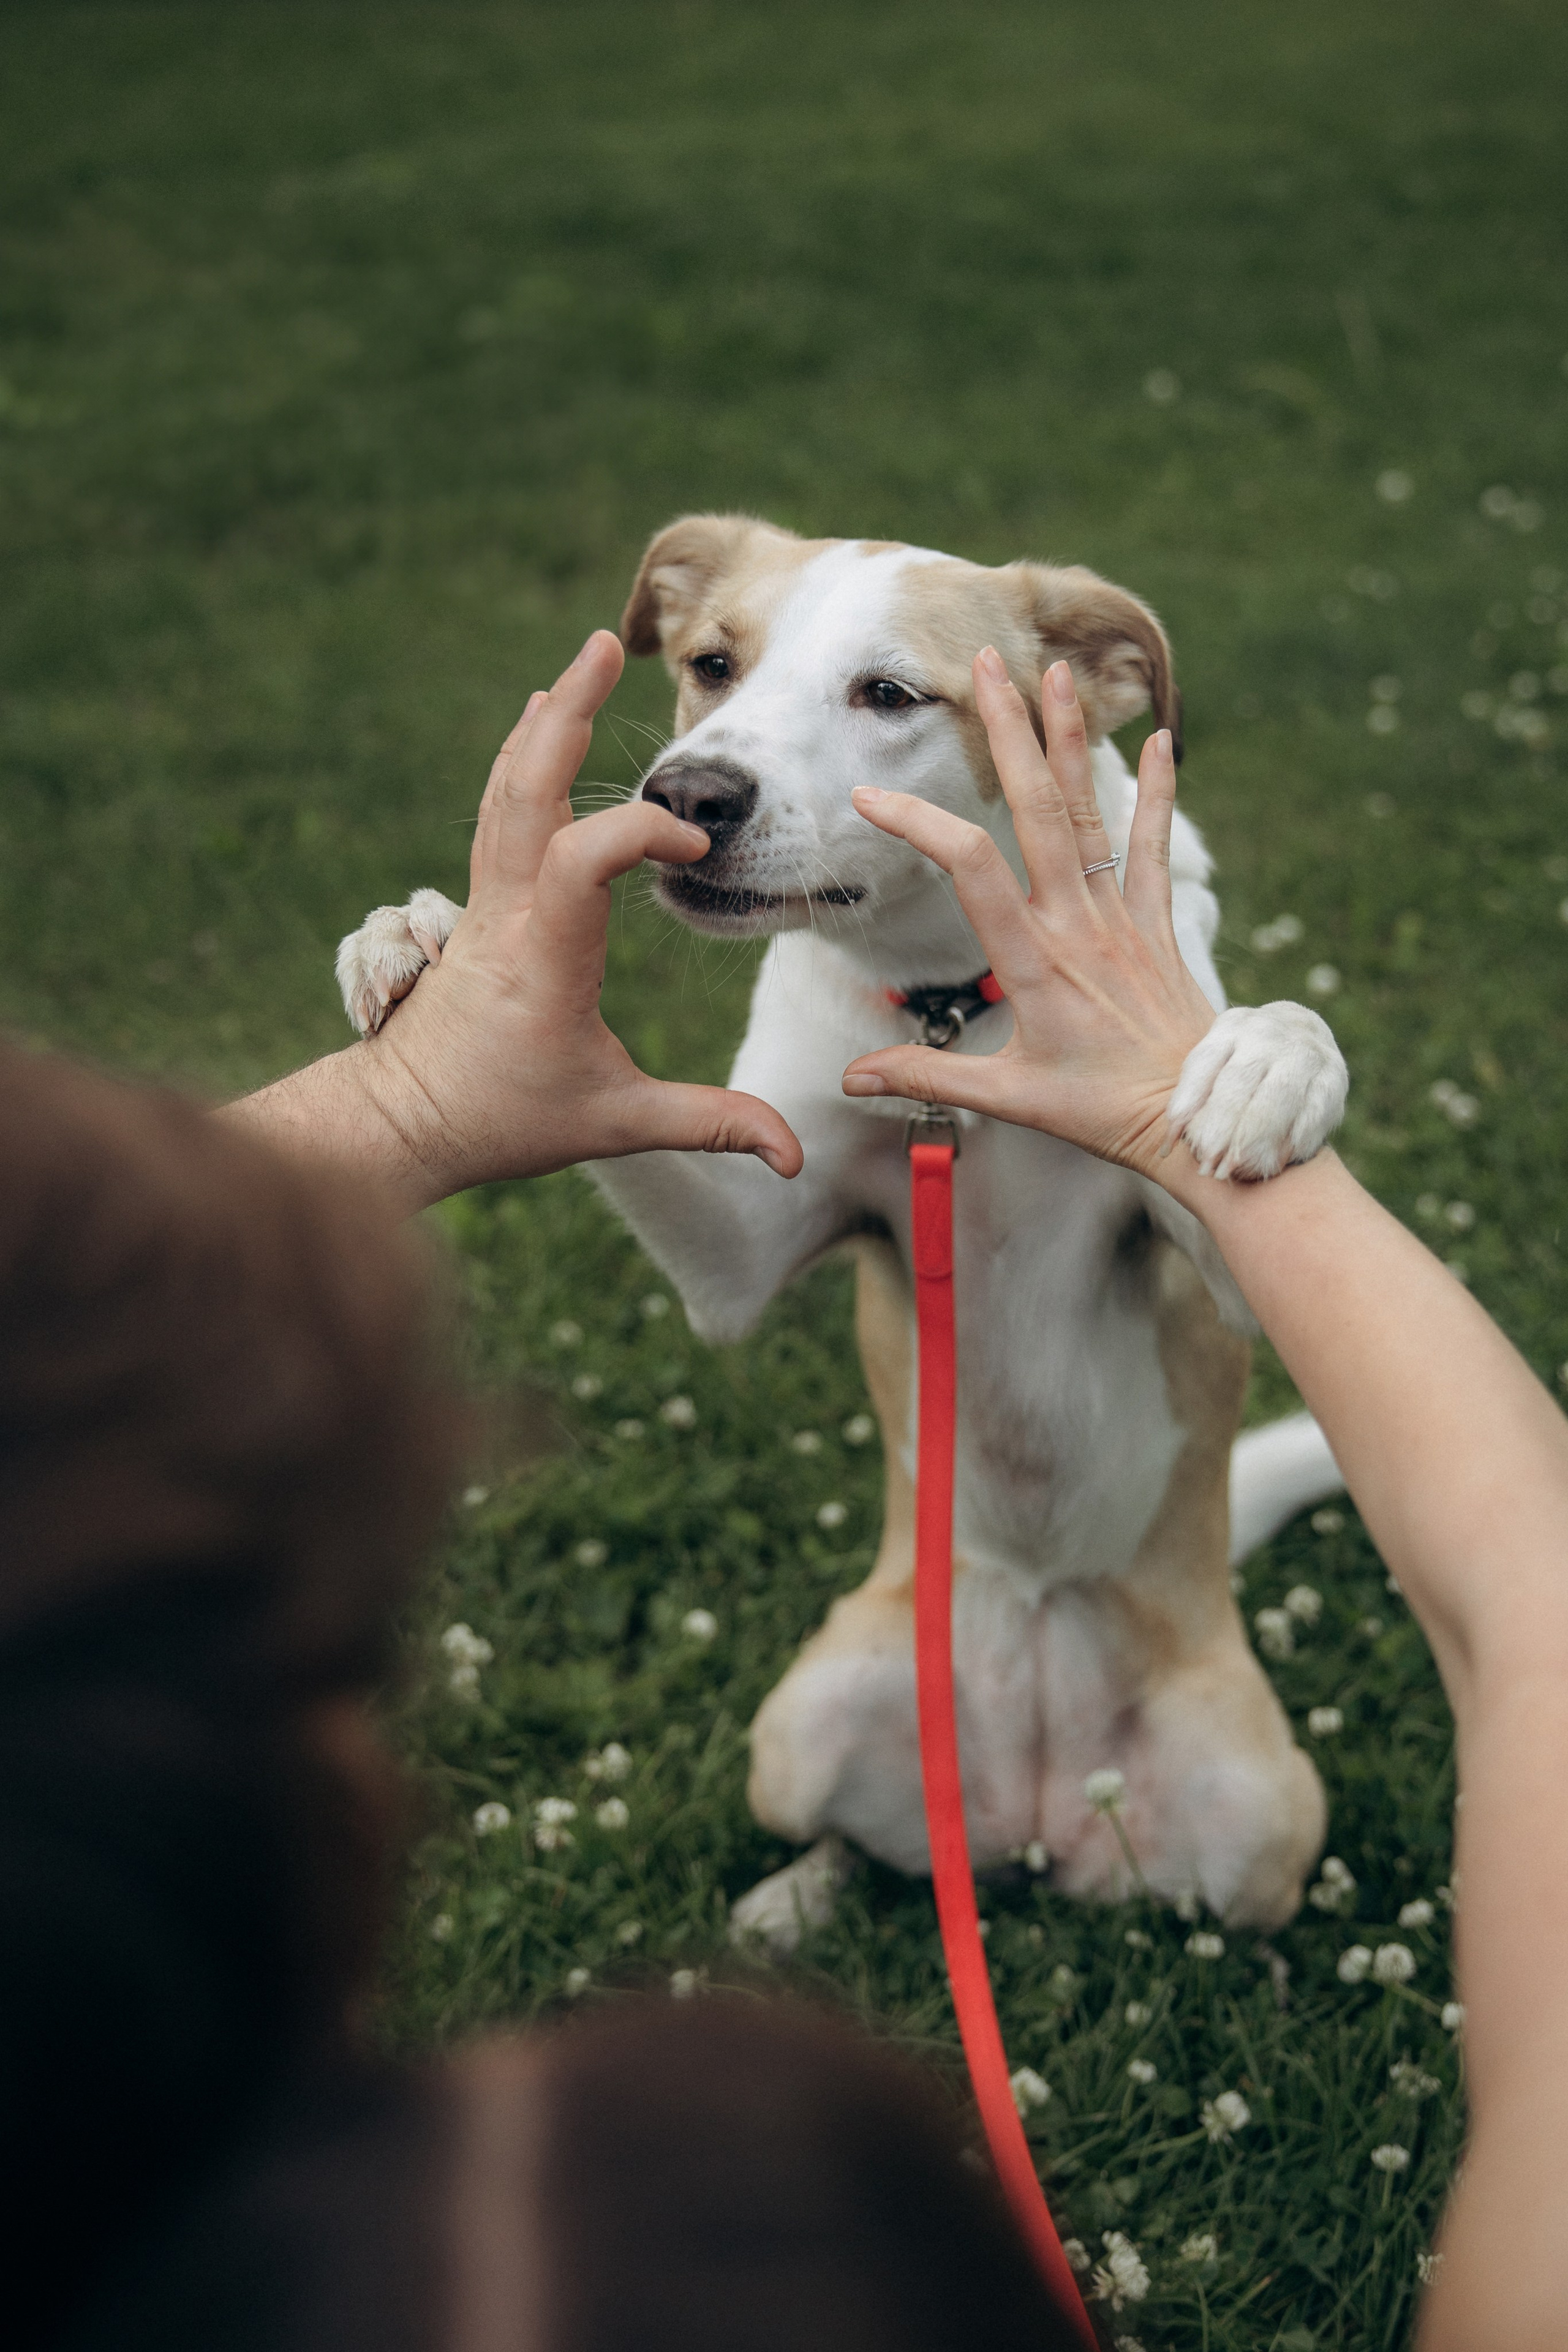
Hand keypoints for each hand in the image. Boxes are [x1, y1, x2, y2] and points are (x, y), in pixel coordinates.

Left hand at [232, 632, 802, 1210]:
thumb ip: (706, 1124)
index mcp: (543, 957)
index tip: (693, 849)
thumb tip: (790, 1157)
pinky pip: (495, 812)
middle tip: (602, 646)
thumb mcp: (612, 1126)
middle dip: (566, 714)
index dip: (639, 832)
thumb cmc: (502, 1118)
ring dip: (543, 724)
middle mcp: (506, 913)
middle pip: (525, 789)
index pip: (583, 859)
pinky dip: (521, 761)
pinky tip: (537, 728)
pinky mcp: (475, 904)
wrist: (400, 1120)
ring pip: (503, 789)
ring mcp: (482, 901)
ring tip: (579, 665)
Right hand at [840, 651, 1215, 1182]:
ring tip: (1057, 671)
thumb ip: (928, 1077)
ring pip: (1091, 812)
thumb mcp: (1008, 1101)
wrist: (1197, 1119)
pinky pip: (1152, 846)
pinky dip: (1159, 792)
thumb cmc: (1101, 1114)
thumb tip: (853, 1078)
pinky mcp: (1155, 924)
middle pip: (1038, 809)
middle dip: (1008, 732)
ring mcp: (1119, 917)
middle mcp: (1077, 924)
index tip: (868, 798)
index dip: (918, 825)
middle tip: (986, 664)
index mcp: (1033, 960)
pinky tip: (1166, 738)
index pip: (968, 868)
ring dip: (1071, 739)